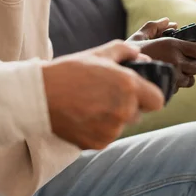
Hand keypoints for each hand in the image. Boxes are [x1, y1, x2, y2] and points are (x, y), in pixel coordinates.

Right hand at [42, 40, 164, 149]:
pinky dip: (98, 128)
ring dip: (112, 117)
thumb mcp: (97, 54)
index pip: (158, 100)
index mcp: (128, 86)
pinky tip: (82, 116)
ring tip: (89, 104)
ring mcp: (111, 129)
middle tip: (104, 94)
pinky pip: (107, 136)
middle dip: (128, 105)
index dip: (149, 95)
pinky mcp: (98, 143)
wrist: (38, 96)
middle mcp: (124, 110)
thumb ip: (125, 52)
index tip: (136, 91)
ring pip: (122, 125)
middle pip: (139, 113)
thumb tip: (141, 56)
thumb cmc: (67, 72)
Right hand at [127, 19, 195, 89]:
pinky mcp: (168, 89)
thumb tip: (169, 21)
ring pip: (191, 79)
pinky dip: (175, 85)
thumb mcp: (138, 37)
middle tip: (186, 63)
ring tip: (175, 72)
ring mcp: (173, 77)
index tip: (190, 52)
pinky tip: (165, 79)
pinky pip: (180, 88)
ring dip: (186, 76)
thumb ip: (154, 26)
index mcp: (171, 45)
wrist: (117, 73)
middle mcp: (175, 60)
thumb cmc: (127, 54)